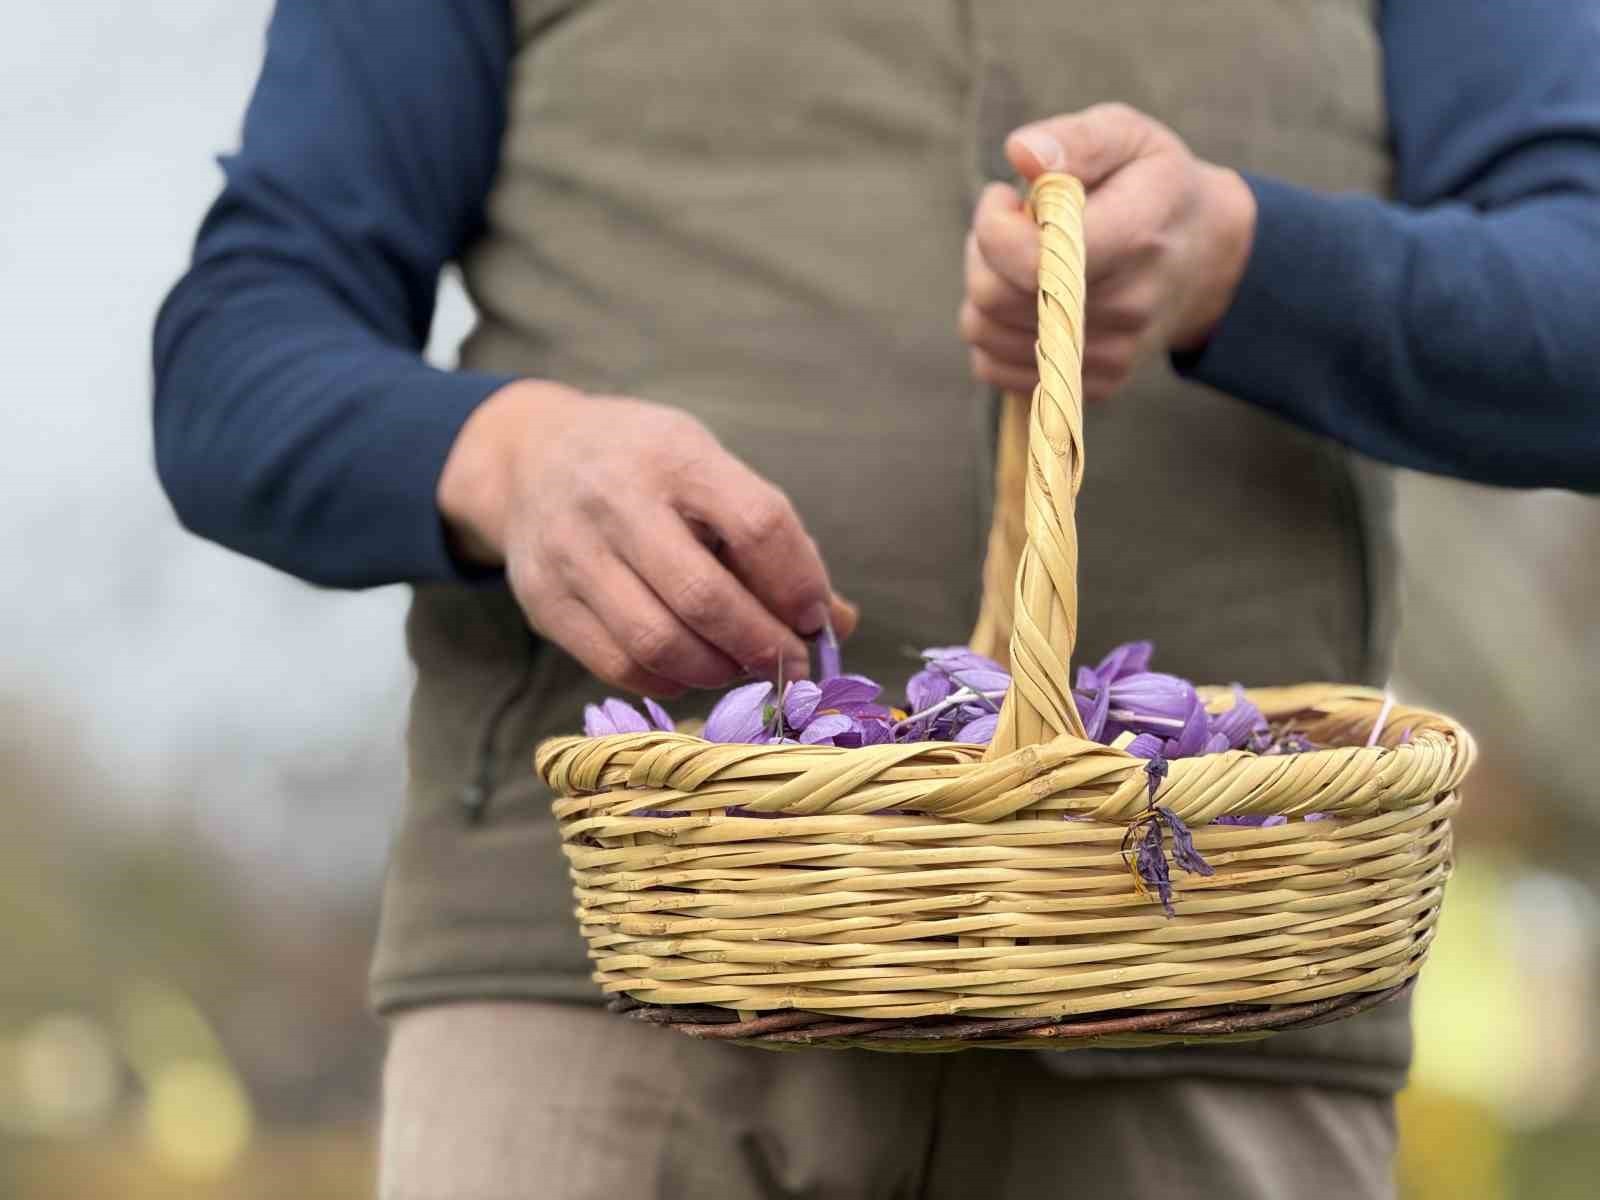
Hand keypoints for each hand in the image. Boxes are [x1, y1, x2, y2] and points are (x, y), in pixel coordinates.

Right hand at [438, 380, 856, 696]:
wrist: (531, 457)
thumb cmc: (646, 467)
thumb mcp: (709, 470)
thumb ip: (775, 540)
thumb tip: (839, 621)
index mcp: (677, 457)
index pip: (758, 525)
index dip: (799, 584)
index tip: (818, 618)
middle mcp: (617, 500)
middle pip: (706, 597)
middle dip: (763, 645)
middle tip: (791, 664)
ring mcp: (572, 552)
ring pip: (658, 641)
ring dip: (717, 671)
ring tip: (740, 668)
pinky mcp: (544, 600)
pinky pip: (618, 664)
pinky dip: (668, 681)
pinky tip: (690, 671)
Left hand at [960, 102, 1256, 402]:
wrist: (1203, 257)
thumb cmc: (1151, 184)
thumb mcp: (1127, 136)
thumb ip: (1075, 141)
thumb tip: (1021, 153)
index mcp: (1136, 235)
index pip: (1032, 258)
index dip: (994, 225)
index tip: (1004, 198)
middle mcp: (1128, 306)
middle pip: (996, 297)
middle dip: (983, 253)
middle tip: (1014, 224)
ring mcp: (1111, 353)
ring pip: (985, 334)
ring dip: (984, 289)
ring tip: (1022, 258)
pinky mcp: (1094, 383)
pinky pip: (995, 368)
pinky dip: (993, 332)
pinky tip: (1024, 299)